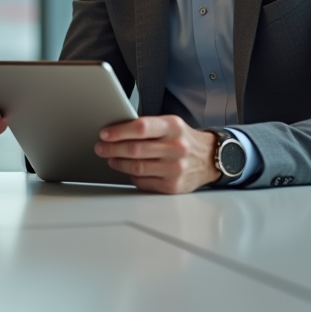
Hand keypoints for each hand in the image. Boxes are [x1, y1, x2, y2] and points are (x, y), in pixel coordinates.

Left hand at [94, 115, 219, 193]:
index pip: (140, 128)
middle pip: (135, 149)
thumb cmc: (183, 139)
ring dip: (118, 163)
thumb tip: (115, 131)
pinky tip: (128, 170)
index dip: (118, 131)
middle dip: (112, 148)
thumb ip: (148, 127)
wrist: (209, 158)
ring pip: (136, 167)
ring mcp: (175, 169)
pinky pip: (143, 182)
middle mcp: (176, 147)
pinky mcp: (173, 186)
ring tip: (111, 158)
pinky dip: (132, 176)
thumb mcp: (171, 125)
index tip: (104, 134)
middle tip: (101, 147)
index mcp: (173, 127)